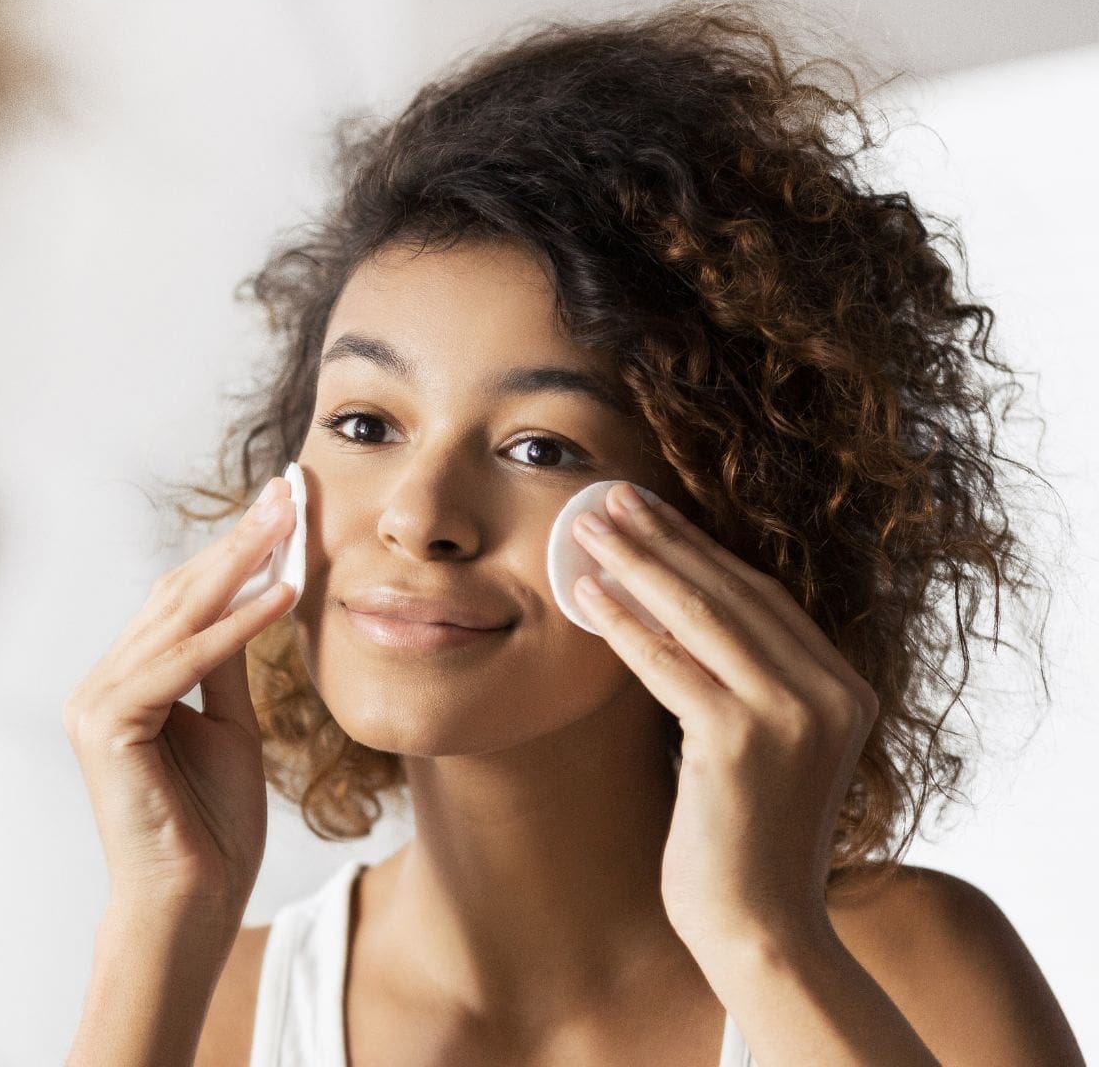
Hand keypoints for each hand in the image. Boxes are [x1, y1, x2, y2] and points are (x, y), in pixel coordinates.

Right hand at [63, 477, 297, 919]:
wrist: (190, 906)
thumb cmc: (210, 830)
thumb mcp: (230, 729)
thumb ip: (228, 668)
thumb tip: (254, 599)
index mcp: (124, 683)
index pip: (181, 599)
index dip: (234, 550)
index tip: (283, 505)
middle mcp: (100, 684)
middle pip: (178, 594)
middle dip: (239, 539)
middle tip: (288, 489)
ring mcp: (96, 701)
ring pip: (179, 617)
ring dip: (241, 564)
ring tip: (291, 520)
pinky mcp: (109, 724)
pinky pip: (183, 662)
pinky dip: (235, 627)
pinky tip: (280, 594)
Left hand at [569, 482, 879, 955]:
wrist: (760, 931)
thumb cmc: (743, 846)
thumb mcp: (759, 751)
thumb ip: (742, 688)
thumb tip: (668, 614)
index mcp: (847, 691)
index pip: (764, 598)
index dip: (702, 550)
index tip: (652, 514)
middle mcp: (832, 694)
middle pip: (733, 592)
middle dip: (665, 538)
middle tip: (608, 498)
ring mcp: (793, 715)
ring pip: (700, 615)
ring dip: (636, 563)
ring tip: (584, 527)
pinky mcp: (742, 740)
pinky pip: (669, 663)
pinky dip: (622, 623)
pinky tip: (582, 594)